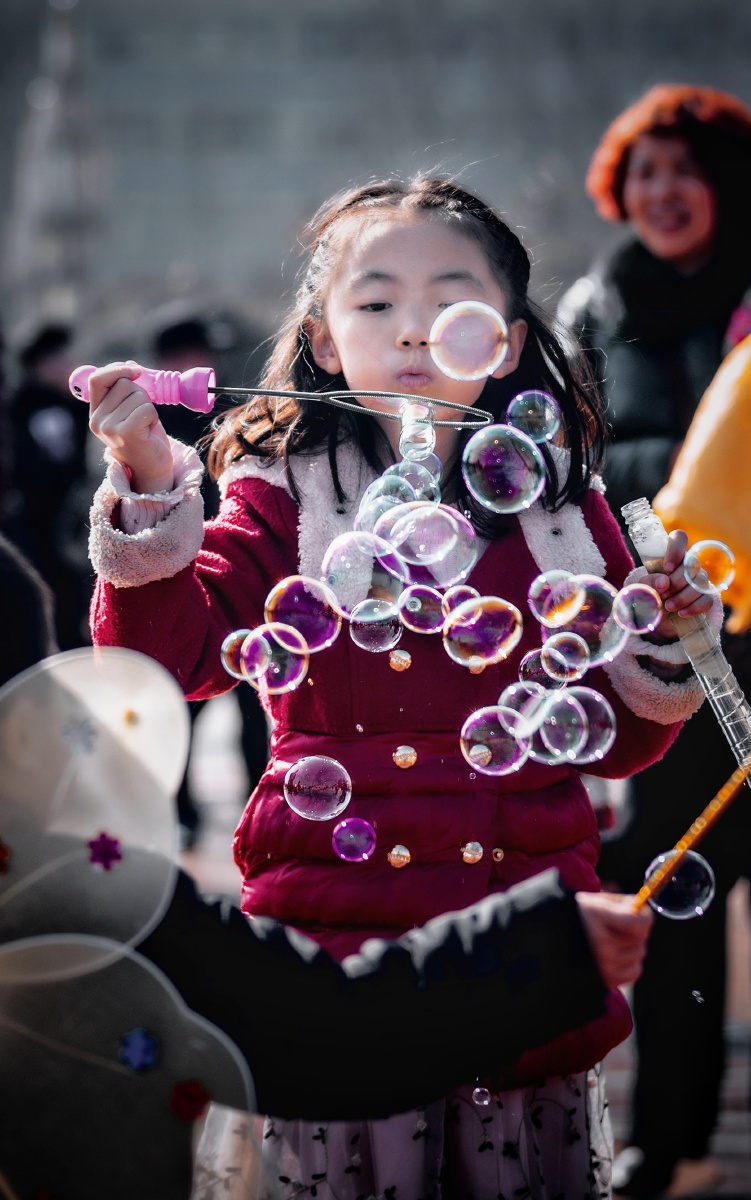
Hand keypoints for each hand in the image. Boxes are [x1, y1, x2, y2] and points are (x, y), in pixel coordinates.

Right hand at [88, 361, 173, 493]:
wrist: (153, 468)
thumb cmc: (144, 436)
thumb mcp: (131, 409)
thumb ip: (126, 389)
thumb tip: (131, 365)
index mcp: (95, 413)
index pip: (97, 379)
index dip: (116, 369)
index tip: (136, 371)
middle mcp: (97, 421)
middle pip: (123, 384)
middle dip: (140, 395)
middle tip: (142, 417)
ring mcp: (109, 428)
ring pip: (137, 395)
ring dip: (148, 407)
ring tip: (145, 426)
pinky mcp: (125, 433)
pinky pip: (146, 408)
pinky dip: (153, 417)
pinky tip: (149, 431)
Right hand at [576, 890, 652, 988]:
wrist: (552, 941)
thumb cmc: (576, 918)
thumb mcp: (595, 901)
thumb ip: (621, 903)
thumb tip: (641, 910)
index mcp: (596, 916)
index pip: (641, 921)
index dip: (642, 914)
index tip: (633, 911)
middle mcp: (602, 943)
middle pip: (641, 937)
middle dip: (632, 929)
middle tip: (614, 926)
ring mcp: (605, 965)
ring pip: (639, 953)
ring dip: (630, 947)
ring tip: (610, 942)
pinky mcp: (608, 981)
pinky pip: (635, 971)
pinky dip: (629, 964)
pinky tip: (613, 957)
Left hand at [648, 528, 713, 635]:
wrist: (654, 619)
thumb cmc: (646, 598)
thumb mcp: (639, 590)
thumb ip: (647, 583)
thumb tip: (664, 582)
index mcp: (670, 556)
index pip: (679, 538)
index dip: (676, 549)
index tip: (667, 568)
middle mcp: (688, 564)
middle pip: (691, 565)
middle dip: (676, 582)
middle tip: (662, 594)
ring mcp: (699, 581)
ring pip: (700, 583)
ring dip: (683, 597)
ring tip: (668, 606)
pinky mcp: (706, 597)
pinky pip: (708, 599)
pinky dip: (694, 608)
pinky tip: (681, 613)